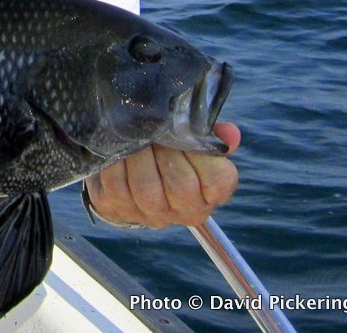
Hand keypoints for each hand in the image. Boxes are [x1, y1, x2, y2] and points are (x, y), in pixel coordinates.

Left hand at [84, 122, 240, 227]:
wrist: (132, 179)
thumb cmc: (170, 156)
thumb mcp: (193, 144)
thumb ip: (211, 137)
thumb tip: (230, 133)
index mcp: (212, 194)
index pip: (217, 180)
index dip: (199, 153)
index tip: (185, 134)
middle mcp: (186, 211)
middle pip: (181, 184)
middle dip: (165, 151)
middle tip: (156, 132)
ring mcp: (152, 214)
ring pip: (146, 187)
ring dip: (138, 156)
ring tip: (136, 138)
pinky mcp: (120, 208)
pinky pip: (117, 184)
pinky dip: (116, 162)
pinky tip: (118, 150)